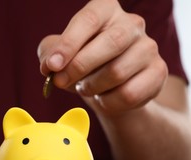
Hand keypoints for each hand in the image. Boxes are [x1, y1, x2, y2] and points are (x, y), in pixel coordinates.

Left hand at [37, 0, 167, 115]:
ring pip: (118, 72)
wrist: (110, 87)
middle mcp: (131, 23)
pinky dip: (108, 102)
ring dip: (92, 87)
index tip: (52, 66)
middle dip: (79, 67)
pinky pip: (129, 94)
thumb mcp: (58, 55)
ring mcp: (148, 47)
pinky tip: (104, 97)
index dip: (68, 44)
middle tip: (60, 82)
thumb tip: (50, 64)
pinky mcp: (158, 72)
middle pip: (110, 43)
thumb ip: (49, 54)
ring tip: (85, 87)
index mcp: (105, 10)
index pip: (88, 20)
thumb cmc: (82, 64)